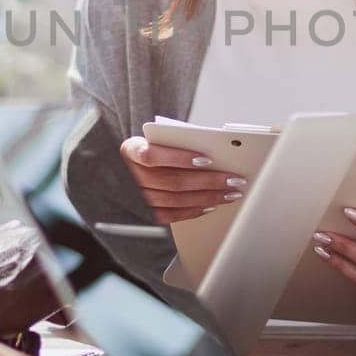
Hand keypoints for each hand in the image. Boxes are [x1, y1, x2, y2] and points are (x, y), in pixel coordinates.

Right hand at [119, 136, 246, 224]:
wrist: (121, 169)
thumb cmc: (147, 149)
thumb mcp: (154, 139)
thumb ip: (174, 142)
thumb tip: (213, 150)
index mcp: (131, 151)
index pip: (153, 156)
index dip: (179, 158)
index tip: (207, 158)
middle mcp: (130, 176)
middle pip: (172, 181)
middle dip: (208, 181)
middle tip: (233, 179)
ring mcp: (135, 198)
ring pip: (175, 200)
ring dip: (207, 197)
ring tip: (229, 193)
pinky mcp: (144, 214)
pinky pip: (171, 216)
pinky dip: (193, 211)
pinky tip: (211, 205)